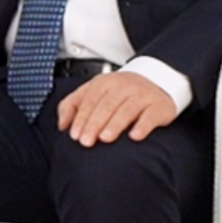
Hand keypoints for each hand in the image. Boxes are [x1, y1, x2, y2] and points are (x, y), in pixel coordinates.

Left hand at [57, 71, 176, 146]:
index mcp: (105, 82)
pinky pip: (150, 116)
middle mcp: (124, 86)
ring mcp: (142, 95)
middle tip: (86, 141)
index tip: (75, 134)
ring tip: (105, 138)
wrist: (157, 82)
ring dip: (115, 124)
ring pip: (127, 109)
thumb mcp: (94, 92)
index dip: (81, 117)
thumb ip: (73, 105)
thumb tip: (62, 124)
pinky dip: (143, 126)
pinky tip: (135, 136)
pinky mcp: (159, 106)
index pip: (90, 99)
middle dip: (94, 124)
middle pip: (107, 105)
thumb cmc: (122, 92)